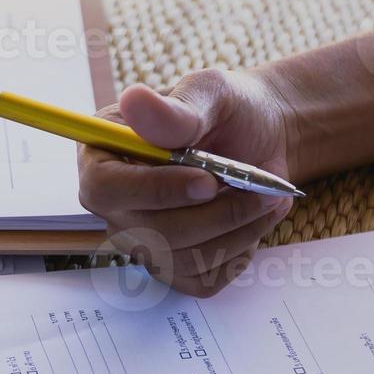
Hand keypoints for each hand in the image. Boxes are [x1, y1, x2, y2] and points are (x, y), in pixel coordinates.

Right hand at [77, 69, 298, 296]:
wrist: (260, 139)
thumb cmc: (227, 111)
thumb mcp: (209, 94)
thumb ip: (175, 109)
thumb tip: (133, 100)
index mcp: (104, 156)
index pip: (105, 189)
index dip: (154, 191)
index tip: (207, 181)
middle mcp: (115, 205)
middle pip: (149, 234)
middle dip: (216, 215)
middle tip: (263, 189)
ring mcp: (142, 241)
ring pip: (182, 259)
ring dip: (237, 232)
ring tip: (269, 198)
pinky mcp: (173, 267)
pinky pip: (203, 279)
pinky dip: (238, 253)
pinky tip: (251, 222)